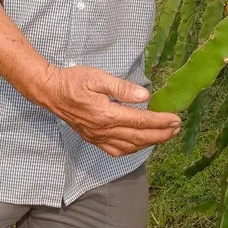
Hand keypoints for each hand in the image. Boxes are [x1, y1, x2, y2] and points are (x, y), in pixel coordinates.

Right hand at [37, 65, 180, 156]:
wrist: (50, 92)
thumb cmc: (73, 80)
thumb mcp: (97, 77)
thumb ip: (121, 87)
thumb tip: (145, 97)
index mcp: (106, 114)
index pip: (140, 121)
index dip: (160, 122)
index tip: (175, 119)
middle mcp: (103, 130)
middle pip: (138, 137)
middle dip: (161, 134)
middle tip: (177, 129)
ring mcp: (97, 137)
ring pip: (129, 147)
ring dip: (149, 143)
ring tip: (164, 136)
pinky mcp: (92, 139)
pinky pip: (115, 150)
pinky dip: (132, 149)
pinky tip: (140, 144)